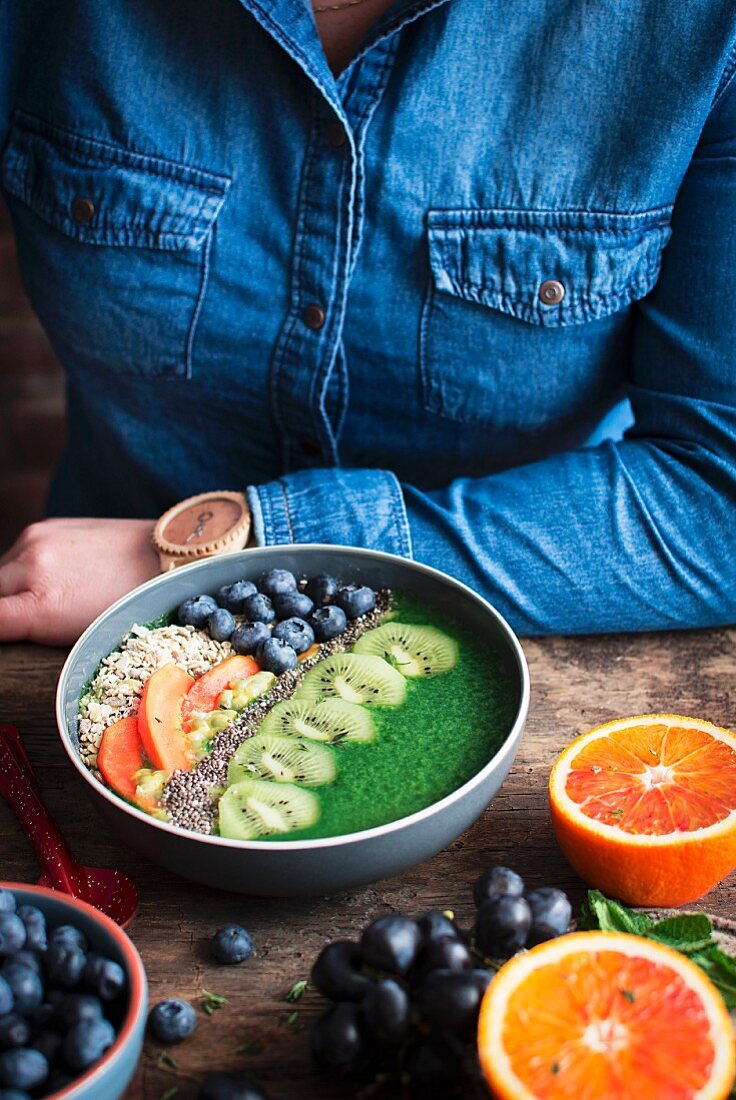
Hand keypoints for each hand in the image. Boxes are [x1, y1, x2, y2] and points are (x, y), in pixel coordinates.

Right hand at [0, 518, 159, 645]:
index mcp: (42, 605)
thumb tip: (9, 625)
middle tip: (30, 620)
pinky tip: (53, 577)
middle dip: (4, 609)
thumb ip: (33, 629)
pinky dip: (23, 570)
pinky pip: (14, 555)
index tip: (12, 629)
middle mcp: (31, 567)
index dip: (2, 629)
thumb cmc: (127, 605)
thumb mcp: (80, 634)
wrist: (160, 557)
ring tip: (44, 598)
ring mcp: (34, 541)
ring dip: (8, 589)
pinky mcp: (42, 527)